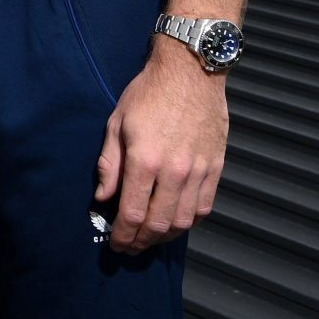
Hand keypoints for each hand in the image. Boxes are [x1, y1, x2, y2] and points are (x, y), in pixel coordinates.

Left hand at [94, 40, 227, 253]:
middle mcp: (174, 170)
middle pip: (158, 224)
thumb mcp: (117, 122)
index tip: (115, 243)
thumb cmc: (149, 92)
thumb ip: (109, 163)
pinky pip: (205, 207)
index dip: (122, 235)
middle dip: (141, 242)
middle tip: (130, 247)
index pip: (132, 213)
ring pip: (184, 221)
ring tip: (151, 238)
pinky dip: (190, 222)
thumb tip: (102, 197)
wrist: (190, 70)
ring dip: (165, 236)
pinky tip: (177, 222)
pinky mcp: (215, 167)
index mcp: (145, 159)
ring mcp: (198, 171)